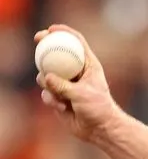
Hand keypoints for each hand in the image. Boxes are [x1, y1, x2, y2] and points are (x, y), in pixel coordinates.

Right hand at [35, 25, 121, 142]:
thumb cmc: (99, 109)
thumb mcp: (82, 95)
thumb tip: (45, 77)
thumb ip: (63, 85)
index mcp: (89, 65)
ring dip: (47, 83)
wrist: (99, 129)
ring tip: (58, 96)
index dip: (64, 33)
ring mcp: (66, 84)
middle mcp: (77, 72)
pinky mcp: (59, 96)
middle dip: (45, 47)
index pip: (77, 43)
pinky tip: (61, 107)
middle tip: (37, 41)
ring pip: (47, 74)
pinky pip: (47, 93)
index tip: (51, 29)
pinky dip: (51, 99)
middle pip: (57, 54)